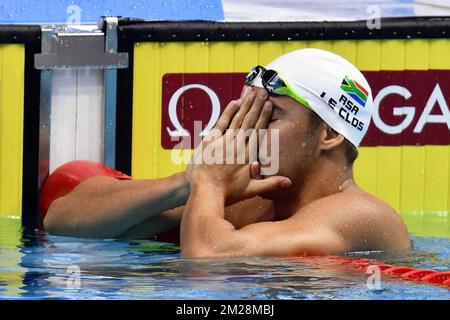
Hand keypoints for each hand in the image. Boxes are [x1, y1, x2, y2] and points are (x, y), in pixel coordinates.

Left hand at [188, 87, 291, 204]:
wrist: (205, 192)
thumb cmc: (228, 193)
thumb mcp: (251, 190)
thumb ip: (270, 184)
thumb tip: (289, 182)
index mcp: (248, 155)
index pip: (258, 131)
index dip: (263, 116)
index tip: (268, 104)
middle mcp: (238, 145)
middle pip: (249, 121)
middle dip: (256, 105)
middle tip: (262, 91)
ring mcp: (224, 141)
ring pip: (237, 119)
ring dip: (245, 105)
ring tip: (252, 92)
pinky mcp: (211, 141)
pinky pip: (222, 122)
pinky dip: (228, 112)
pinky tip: (235, 102)